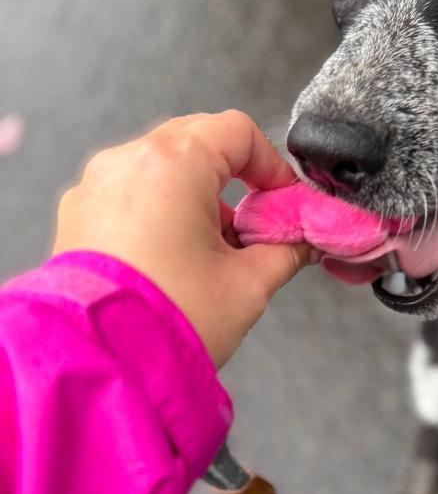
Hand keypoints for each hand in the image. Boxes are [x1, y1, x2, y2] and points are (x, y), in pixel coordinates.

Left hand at [54, 110, 310, 366]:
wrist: (104, 362)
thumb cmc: (173, 318)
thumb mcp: (250, 284)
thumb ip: (287, 251)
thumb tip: (303, 242)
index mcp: (173, 164)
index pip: (237, 131)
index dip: (271, 164)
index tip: (284, 200)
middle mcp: (127, 162)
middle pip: (197, 140)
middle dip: (235, 178)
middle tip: (258, 224)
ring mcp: (96, 187)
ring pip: (162, 166)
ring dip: (198, 195)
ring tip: (217, 249)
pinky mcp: (78, 215)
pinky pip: (131, 192)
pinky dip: (161, 210)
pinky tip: (178, 257)